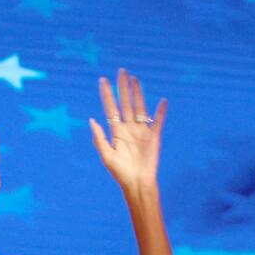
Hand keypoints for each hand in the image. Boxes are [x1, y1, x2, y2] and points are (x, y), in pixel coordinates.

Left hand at [88, 67, 164, 191]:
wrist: (137, 183)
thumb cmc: (120, 172)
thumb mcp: (106, 156)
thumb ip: (99, 138)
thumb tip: (92, 120)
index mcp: (116, 132)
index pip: (110, 108)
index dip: (107, 94)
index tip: (103, 80)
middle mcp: (128, 128)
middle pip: (125, 103)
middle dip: (123, 87)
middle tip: (121, 71)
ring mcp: (141, 131)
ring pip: (140, 107)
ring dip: (138, 93)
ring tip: (135, 79)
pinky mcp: (154, 137)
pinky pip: (158, 121)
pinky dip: (161, 112)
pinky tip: (162, 101)